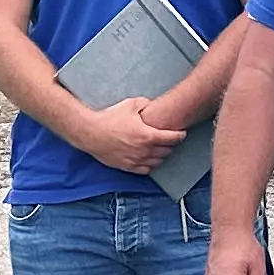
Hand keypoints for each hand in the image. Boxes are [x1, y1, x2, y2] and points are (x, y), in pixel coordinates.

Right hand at [71, 97, 187, 175]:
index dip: (180, 135)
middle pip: (167, 151)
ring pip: (158, 162)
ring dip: (162, 155)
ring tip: (160, 148)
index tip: (182, 133)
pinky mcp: (128, 167)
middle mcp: (144, 151)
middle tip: (169, 139)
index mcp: (148, 135)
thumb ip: (146, 104)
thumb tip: (153, 105)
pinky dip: (151, 165)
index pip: (172, 138)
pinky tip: (149, 158)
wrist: (91, 133)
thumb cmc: (110, 118)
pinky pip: (146, 170)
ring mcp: (136, 160)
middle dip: (170, 145)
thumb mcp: (130, 105)